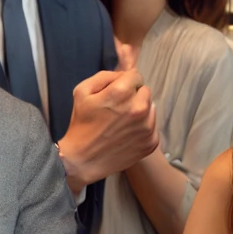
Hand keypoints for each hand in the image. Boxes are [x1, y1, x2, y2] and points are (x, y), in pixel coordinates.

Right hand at [57, 42, 158, 191]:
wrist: (83, 159)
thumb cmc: (80, 123)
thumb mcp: (82, 91)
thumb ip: (105, 76)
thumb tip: (124, 73)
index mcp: (122, 92)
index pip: (136, 76)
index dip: (124, 82)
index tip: (115, 92)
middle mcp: (139, 108)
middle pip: (145, 91)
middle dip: (134, 95)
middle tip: (118, 108)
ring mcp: (147, 127)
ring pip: (151, 108)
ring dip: (140, 111)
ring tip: (122, 122)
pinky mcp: (151, 143)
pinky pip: (153, 126)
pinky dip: (143, 128)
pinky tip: (127, 134)